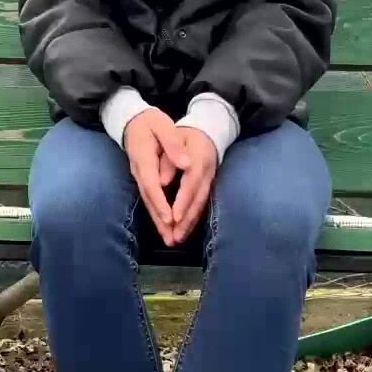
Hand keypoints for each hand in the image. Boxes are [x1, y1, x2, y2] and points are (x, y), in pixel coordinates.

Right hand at [123, 109, 190, 245]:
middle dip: (160, 221)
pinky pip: (150, 200)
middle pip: (149, 199)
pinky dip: (157, 215)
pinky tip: (165, 227)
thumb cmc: (150, 122)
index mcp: (144, 158)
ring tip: (170, 241)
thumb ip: (173, 144)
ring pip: (148, 203)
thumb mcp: (163, 126)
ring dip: (158, 223)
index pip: (152, 184)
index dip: (161, 203)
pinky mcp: (143, 180)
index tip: (171, 219)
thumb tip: (186, 164)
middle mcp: (139, 171)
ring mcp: (139, 176)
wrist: (131, 120)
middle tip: (172, 239)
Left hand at [170, 128, 217, 244]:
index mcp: (198, 158)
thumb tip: (162, 181)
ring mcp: (209, 180)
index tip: (174, 217)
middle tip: (174, 237)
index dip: (183, 201)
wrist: (207, 130)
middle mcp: (206, 173)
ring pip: (200, 205)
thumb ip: (169, 158)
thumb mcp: (174, 136)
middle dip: (186, 220)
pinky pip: (200, 205)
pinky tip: (183, 231)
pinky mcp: (207, 186)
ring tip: (177, 240)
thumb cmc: (184, 133)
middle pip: (197, 199)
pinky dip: (192, 219)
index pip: (191, 183)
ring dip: (189, 224)